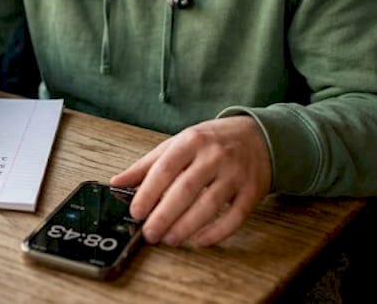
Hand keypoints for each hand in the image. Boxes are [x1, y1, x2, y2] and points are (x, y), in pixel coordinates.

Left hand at [109, 116, 270, 247]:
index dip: (148, 192)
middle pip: (185, 190)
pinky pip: (235, 217)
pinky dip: (216, 233)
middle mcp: (214, 156)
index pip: (165, 168)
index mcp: (191, 141)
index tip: (135, 212)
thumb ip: (148, 164)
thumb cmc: (212, 141)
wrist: (258, 135)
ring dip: (186, 227)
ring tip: (170, 239)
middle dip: (164, 215)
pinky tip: (199, 241)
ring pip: (209, 206)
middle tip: (149, 233)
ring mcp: (236, 174)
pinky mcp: (252, 191)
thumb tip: (117, 182)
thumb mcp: (179, 142)